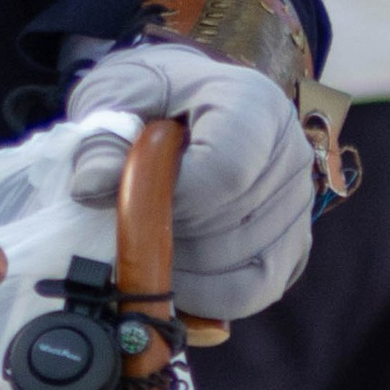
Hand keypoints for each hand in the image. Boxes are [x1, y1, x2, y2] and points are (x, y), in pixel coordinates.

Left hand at [64, 39, 314, 321]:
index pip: (226, 171)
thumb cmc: (151, 95)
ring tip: (151, 242)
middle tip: (133, 222)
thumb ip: (103, 137)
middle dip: (171, 237)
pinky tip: (176, 276)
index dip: (173, 200)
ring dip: (186, 270)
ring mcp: (298, 201)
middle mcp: (290, 153)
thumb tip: (91, 187)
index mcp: (253, 103)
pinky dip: (210, 295)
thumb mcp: (115, 94)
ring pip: (246, 266)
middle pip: (234, 226)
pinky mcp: (294, 240)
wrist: (182, 101)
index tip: (134, 202)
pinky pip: (257, 289)